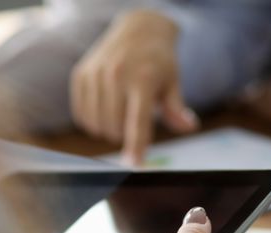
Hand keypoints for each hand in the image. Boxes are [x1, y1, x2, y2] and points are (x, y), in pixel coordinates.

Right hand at [70, 9, 198, 164]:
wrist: (138, 29)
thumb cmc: (159, 61)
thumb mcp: (173, 82)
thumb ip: (176, 108)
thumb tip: (189, 127)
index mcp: (142, 80)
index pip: (138, 123)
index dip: (137, 147)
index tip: (135, 165)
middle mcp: (116, 76)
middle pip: (114, 128)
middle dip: (124, 136)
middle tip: (133, 120)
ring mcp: (95, 74)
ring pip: (95, 125)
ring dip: (107, 131)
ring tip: (121, 114)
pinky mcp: (80, 75)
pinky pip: (81, 116)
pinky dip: (92, 122)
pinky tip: (105, 110)